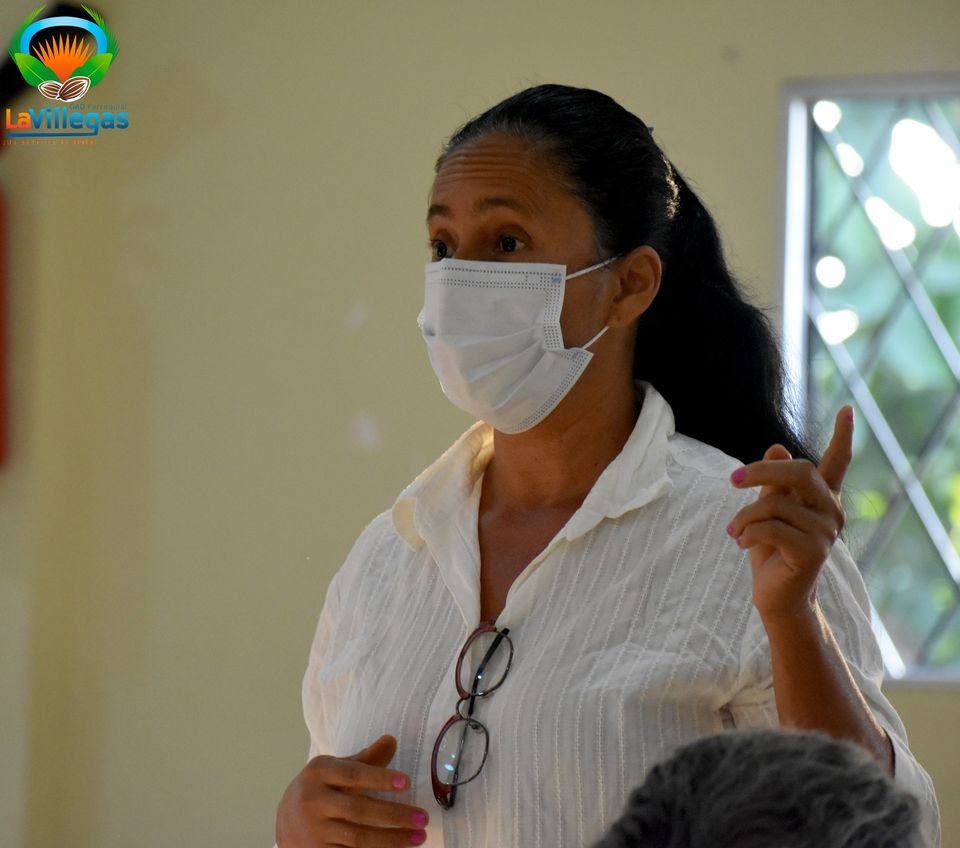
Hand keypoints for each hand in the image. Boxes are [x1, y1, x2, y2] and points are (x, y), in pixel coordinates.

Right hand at [276, 734, 428, 846]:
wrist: (284, 820)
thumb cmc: (320, 788)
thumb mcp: (335, 768)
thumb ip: (365, 758)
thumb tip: (391, 740)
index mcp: (319, 772)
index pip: (353, 774)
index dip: (380, 778)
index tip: (407, 782)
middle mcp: (313, 801)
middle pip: (358, 810)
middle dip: (393, 815)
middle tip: (422, 818)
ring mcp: (313, 831)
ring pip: (357, 838)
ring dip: (391, 840)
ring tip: (418, 837)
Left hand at [726, 406, 852, 621]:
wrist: (777, 597)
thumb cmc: (771, 551)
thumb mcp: (768, 510)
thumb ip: (774, 481)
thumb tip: (777, 448)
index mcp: (822, 498)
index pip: (837, 462)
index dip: (843, 436)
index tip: (847, 409)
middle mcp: (830, 511)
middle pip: (798, 472)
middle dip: (759, 472)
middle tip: (732, 479)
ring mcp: (825, 532)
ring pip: (775, 503)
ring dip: (744, 516)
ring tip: (734, 531)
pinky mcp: (812, 552)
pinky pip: (771, 527)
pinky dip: (747, 532)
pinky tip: (740, 543)